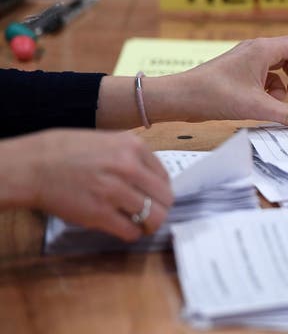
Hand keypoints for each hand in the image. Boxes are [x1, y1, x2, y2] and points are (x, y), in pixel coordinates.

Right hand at [0, 129, 172, 240]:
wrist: (33, 166)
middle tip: (152, 214)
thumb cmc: (66, 152)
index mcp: (133, 146)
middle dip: (161, 208)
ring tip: (142, 225)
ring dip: (150, 224)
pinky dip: (132, 234)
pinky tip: (125, 229)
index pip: (164, 176)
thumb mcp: (107, 141)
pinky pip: (130, 231)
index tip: (154, 197)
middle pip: (165, 198)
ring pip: (154, 217)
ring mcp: (115, 191)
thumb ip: (130, 156)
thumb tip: (150, 178)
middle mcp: (129, 167)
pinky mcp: (100, 214)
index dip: (161, 190)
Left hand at [163, 33, 287, 131]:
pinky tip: (268, 103)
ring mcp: (251, 60)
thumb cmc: (213, 95)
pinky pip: (271, 76)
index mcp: (265, 49)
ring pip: (285, 66)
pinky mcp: (243, 72)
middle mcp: (260, 49)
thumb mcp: (256, 106)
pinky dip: (276, 89)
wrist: (180, 97)